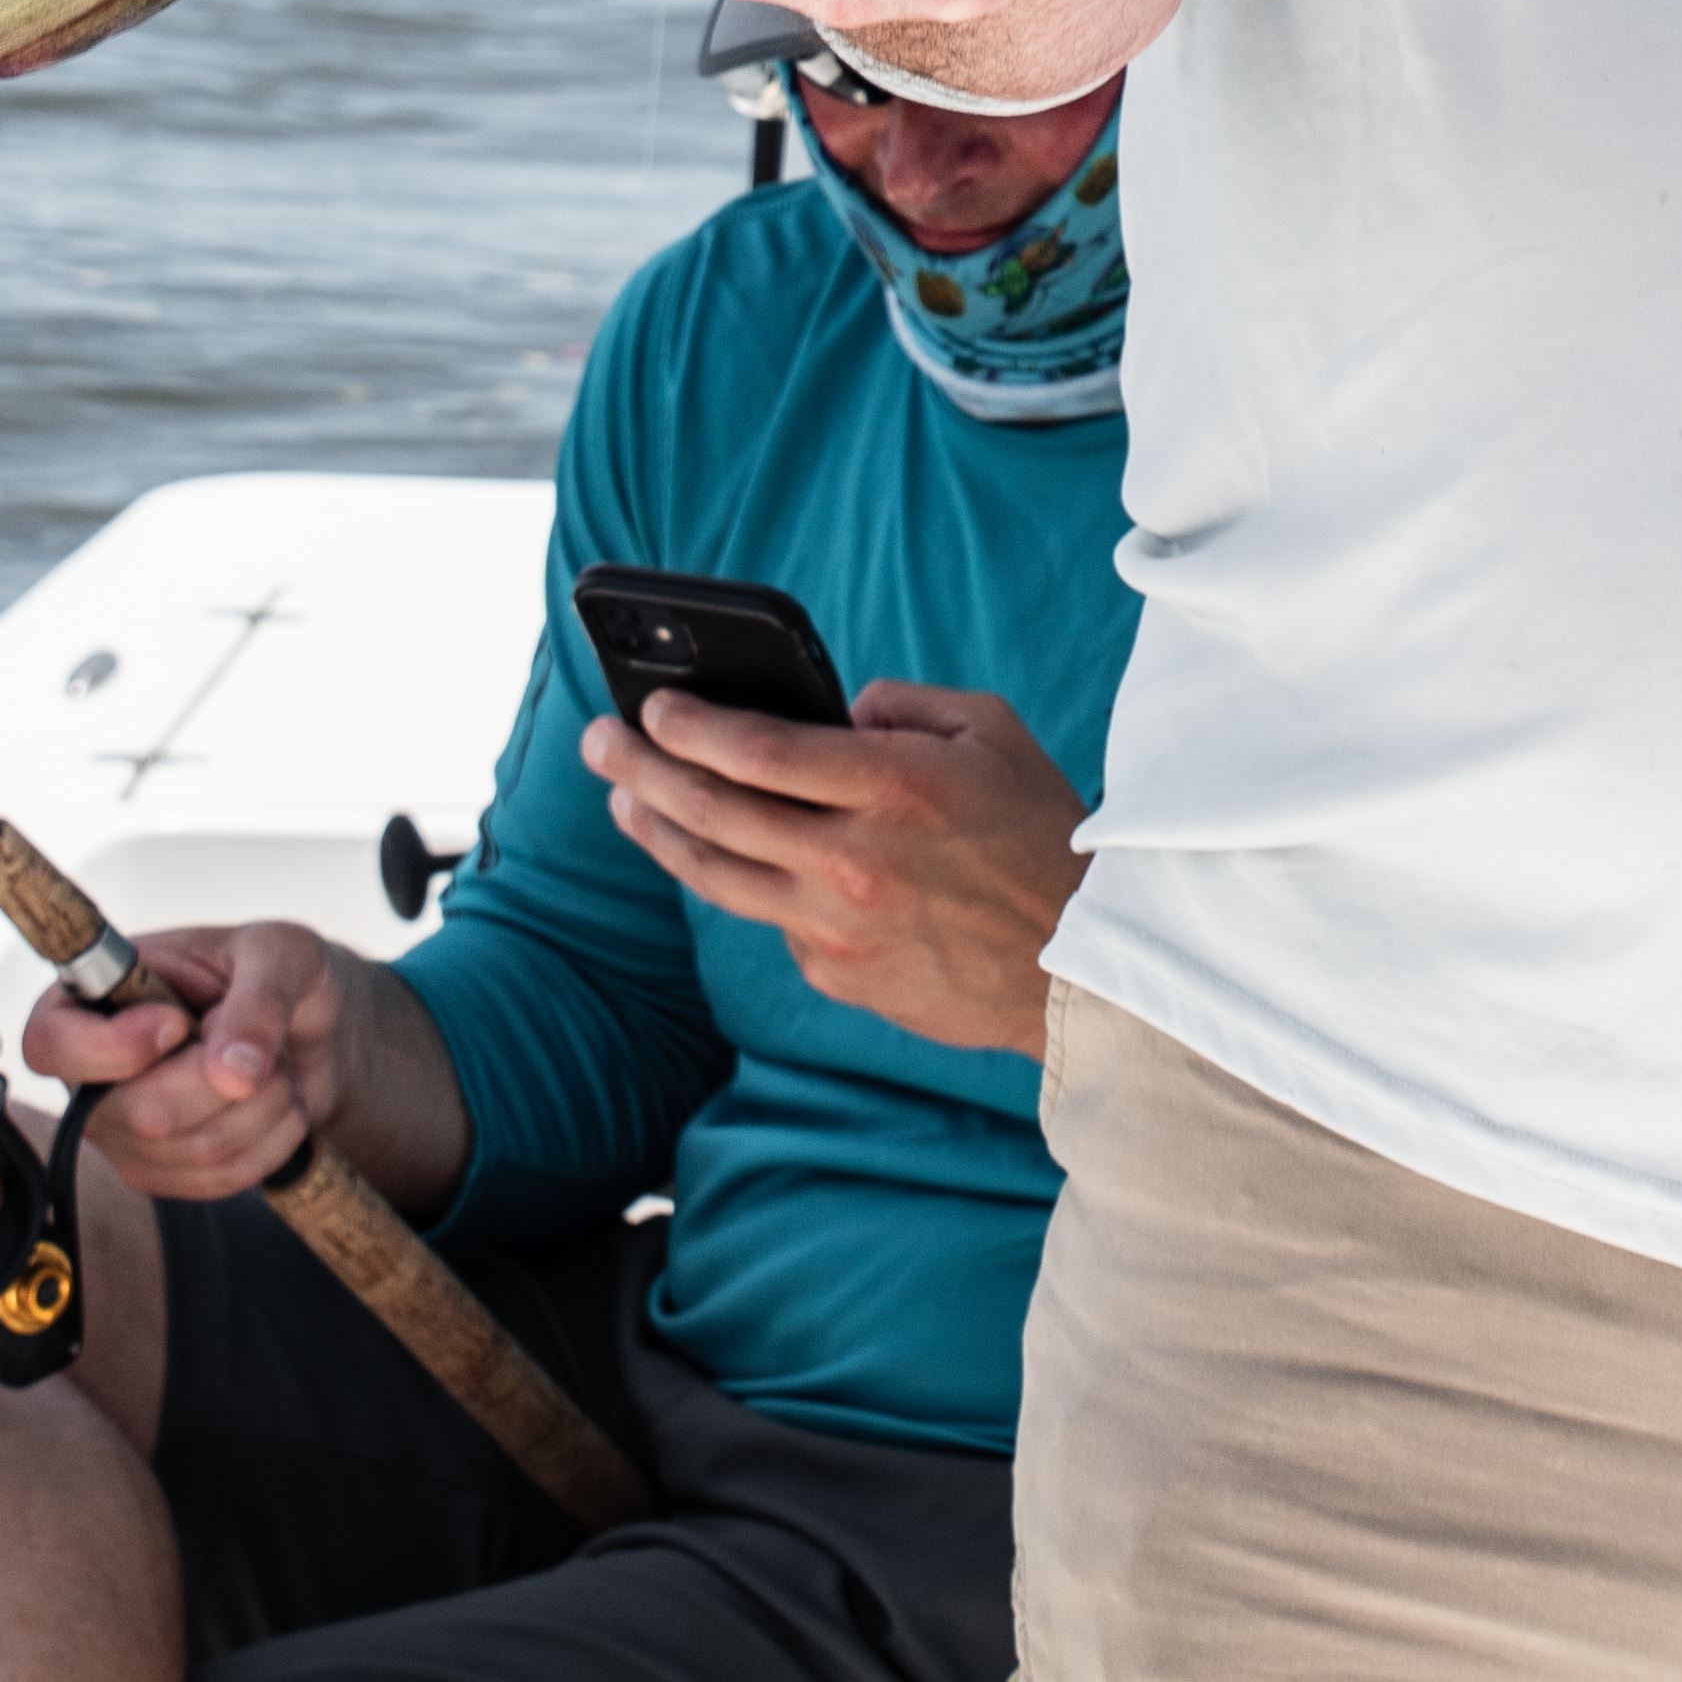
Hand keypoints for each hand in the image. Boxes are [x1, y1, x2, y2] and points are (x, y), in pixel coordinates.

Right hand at [26, 917, 470, 1218]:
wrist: (307, 1031)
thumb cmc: (277, 974)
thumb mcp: (279, 952)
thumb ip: (259, 999)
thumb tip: (233, 1072)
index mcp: (93, 998)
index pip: (51, 1042)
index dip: (110, 1048)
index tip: (178, 1025)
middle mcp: (92, 1073)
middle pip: (139, 1111)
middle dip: (223, 1080)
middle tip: (261, 1040)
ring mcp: (121, 1132)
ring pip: (189, 1148)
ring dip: (261, 1106)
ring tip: (276, 1066)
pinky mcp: (159, 1172)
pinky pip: (217, 1179)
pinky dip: (271, 1142)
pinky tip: (277, 1103)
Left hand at [585, 679, 1086, 1054]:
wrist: (1081, 967)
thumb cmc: (1040, 834)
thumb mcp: (990, 733)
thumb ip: (901, 706)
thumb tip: (830, 715)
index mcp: (895, 788)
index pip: (761, 751)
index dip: (693, 726)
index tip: (653, 706)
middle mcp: (854, 862)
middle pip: (716, 813)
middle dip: (644, 770)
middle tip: (600, 742)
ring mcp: (839, 929)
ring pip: (719, 878)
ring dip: (661, 833)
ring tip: (626, 801)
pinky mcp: (837, 976)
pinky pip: (776, 922)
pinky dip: (755, 887)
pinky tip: (743, 863)